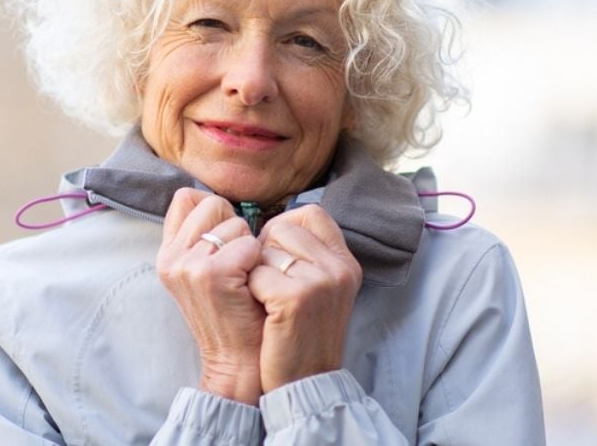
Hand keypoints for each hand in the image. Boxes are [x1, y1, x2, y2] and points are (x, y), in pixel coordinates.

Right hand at [157, 188, 265, 403]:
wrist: (238, 362)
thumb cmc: (233, 314)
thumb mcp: (203, 273)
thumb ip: (202, 238)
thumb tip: (215, 199)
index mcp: (167, 254)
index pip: (186, 198)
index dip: (214, 211)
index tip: (225, 241)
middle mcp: (171, 258)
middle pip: (210, 203)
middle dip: (234, 227)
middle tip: (239, 263)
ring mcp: (188, 266)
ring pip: (233, 223)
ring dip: (250, 245)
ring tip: (245, 277)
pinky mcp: (211, 274)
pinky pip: (249, 244)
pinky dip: (259, 261)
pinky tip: (253, 284)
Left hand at [248, 204, 361, 391]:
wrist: (304, 383)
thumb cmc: (299, 334)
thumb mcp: (319, 289)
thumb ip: (306, 255)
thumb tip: (271, 223)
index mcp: (345, 262)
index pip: (311, 213)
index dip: (283, 228)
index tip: (275, 254)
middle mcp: (338, 267)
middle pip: (282, 227)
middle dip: (264, 251)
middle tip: (268, 284)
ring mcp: (320, 281)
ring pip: (264, 249)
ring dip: (255, 272)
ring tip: (268, 302)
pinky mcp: (296, 298)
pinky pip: (255, 274)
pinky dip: (251, 291)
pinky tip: (263, 313)